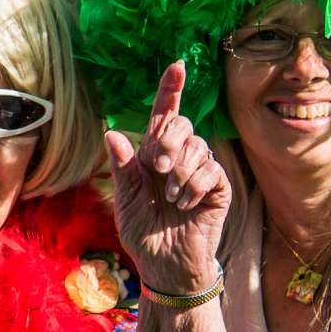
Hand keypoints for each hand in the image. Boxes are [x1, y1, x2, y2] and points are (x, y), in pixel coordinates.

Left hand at [104, 61, 229, 294]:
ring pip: (198, 147)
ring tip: (172, 198)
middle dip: (170, 142)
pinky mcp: (218, 188)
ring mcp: (200, 172)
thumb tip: (112, 133)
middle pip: (182, 125)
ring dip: (182, 171)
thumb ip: (124, 168)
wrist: (166, 266)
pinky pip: (212, 171)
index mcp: (153, 156)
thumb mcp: (126, 200)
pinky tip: (187, 203)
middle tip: (159, 169)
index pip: (163, 116)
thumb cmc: (143, 233)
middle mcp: (178, 158)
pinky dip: (196, 185)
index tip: (176, 65)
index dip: (170, 90)